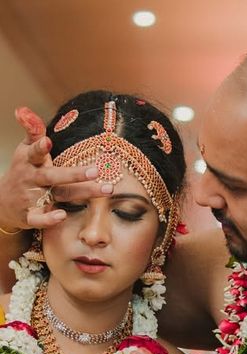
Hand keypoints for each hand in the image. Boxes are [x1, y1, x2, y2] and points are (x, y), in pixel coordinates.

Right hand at [0, 107, 110, 230]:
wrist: (3, 201)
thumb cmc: (23, 170)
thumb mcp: (25, 150)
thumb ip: (32, 131)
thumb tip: (23, 109)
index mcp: (30, 161)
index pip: (35, 153)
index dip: (40, 147)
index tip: (48, 141)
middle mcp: (31, 178)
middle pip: (53, 176)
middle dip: (74, 174)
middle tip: (96, 170)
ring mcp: (31, 198)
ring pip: (58, 195)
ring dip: (81, 192)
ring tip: (103, 190)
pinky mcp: (30, 216)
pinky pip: (39, 219)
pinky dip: (49, 219)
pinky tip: (63, 215)